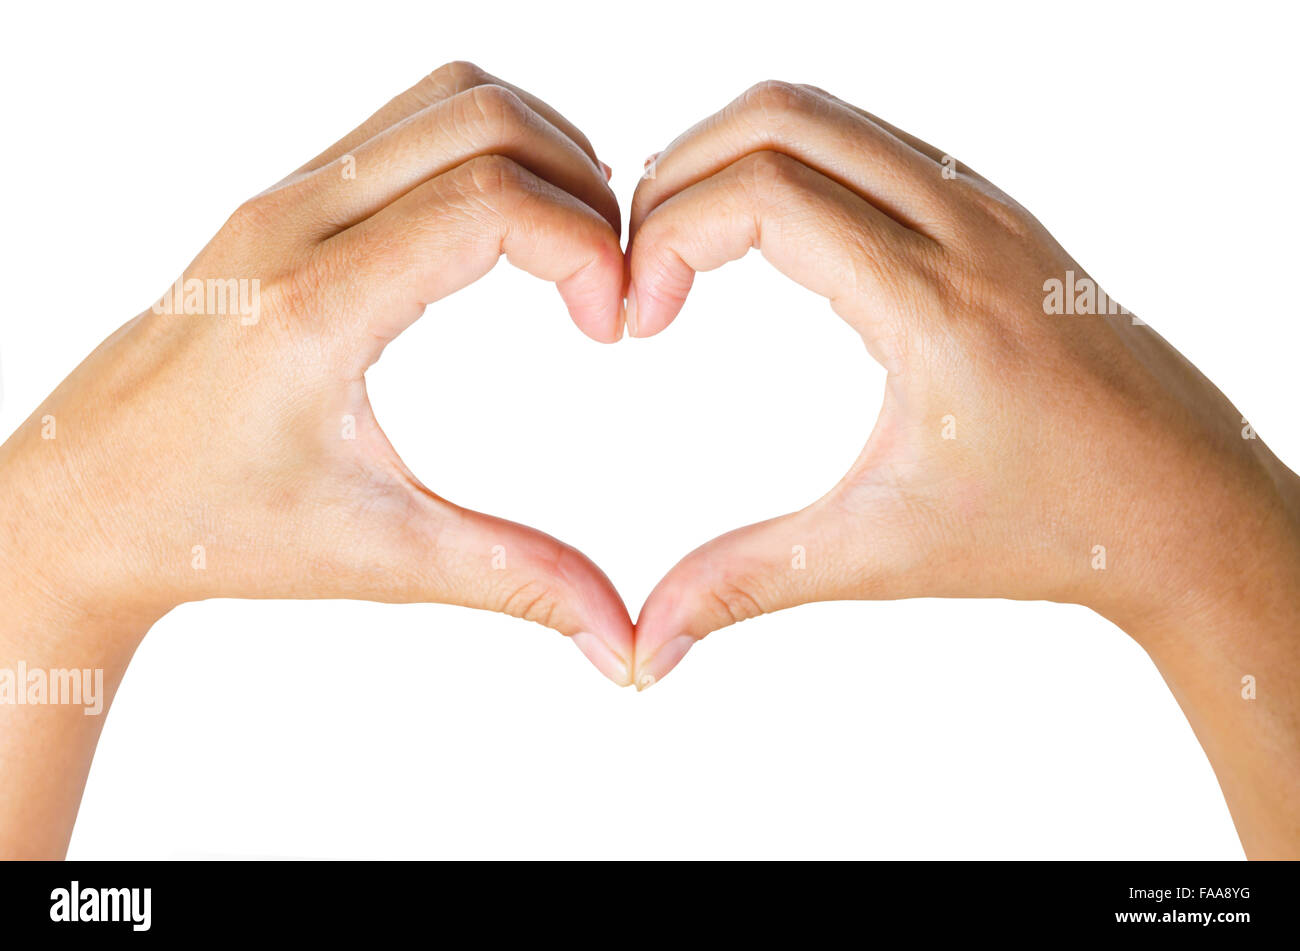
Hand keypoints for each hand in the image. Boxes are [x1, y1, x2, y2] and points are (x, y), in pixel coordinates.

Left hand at [0, 62, 633, 855]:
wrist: (85, 498)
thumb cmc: (210, 529)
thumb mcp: (378, 558)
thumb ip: (516, 582)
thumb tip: (626, 645)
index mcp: (312, 311)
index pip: (487, 202)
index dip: (588, 247)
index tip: (615, 326)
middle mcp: (291, 226)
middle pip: (483, 120)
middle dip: (585, 190)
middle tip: (615, 284)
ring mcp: (282, 198)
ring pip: (447, 98)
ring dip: (541, 150)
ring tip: (577, 249)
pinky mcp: (285, 198)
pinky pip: (409, 121)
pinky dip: (490, 148)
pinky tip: (513, 233)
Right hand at [625, 82, 1299, 855]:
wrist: (1185, 503)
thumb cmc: (1053, 528)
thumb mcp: (879, 554)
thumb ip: (745, 584)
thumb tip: (645, 646)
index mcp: (933, 306)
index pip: (762, 193)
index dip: (666, 236)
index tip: (639, 319)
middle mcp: (965, 229)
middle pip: (779, 116)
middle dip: (678, 172)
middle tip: (641, 263)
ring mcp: (987, 208)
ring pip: (826, 113)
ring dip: (733, 157)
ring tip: (689, 248)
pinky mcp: (994, 213)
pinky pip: (871, 140)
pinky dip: (793, 162)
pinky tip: (769, 244)